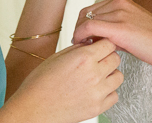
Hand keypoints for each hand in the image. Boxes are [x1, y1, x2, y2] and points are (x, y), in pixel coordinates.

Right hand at [7, 38, 121, 122]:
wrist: (32, 109)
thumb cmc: (39, 83)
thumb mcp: (57, 56)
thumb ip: (79, 48)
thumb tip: (91, 43)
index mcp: (83, 58)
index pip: (108, 43)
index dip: (103, 43)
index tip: (99, 46)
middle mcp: (93, 74)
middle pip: (116, 58)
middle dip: (108, 56)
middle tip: (98, 60)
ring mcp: (97, 92)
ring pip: (119, 76)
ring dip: (110, 74)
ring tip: (97, 76)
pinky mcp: (97, 108)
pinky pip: (114, 95)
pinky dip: (109, 92)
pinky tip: (97, 89)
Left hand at [72, 0, 151, 73]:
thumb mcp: (132, 28)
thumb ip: (114, 29)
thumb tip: (97, 38)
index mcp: (122, 0)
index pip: (91, 9)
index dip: (82, 24)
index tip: (82, 39)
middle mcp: (119, 2)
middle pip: (84, 13)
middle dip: (78, 29)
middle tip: (80, 45)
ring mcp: (119, 13)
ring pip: (85, 19)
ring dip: (79, 35)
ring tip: (83, 49)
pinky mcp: (120, 27)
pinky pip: (89, 28)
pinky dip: (81, 37)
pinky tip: (86, 48)